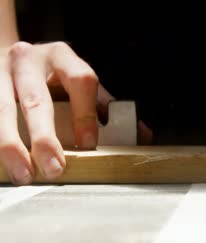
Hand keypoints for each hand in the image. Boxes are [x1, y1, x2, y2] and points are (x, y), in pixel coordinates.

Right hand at [0, 41, 98, 184]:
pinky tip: (2, 162)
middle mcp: (27, 59)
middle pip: (35, 99)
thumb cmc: (54, 76)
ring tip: (24, 174)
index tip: (88, 144)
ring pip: (0, 109)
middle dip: (44, 137)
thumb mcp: (80, 83)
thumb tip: (141, 135)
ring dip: (10, 144)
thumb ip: (106, 107)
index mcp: (62, 56)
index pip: (80, 80)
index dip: (85, 113)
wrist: (14, 57)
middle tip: (55, 168)